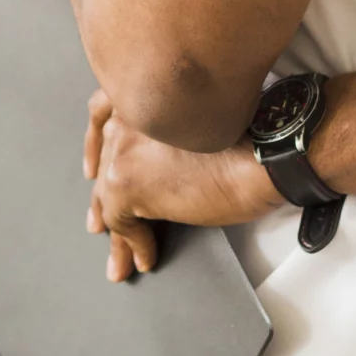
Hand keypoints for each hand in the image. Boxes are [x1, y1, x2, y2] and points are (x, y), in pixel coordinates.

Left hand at [84, 89, 280, 281]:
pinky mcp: (125, 183)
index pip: (104, 119)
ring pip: (109, 197)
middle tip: (100, 224)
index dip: (96, 149)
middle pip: (106, 163)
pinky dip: (134, 244)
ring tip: (123, 260)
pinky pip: (120, 221)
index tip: (94, 170)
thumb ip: (164, 134)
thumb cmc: (248, 138)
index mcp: (143, 95)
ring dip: (118, 234)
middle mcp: (125, 117)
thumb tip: (153, 169)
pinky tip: (146, 256)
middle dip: (103, 199)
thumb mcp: (196, 124)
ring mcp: (122, 150)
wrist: (261, 155)